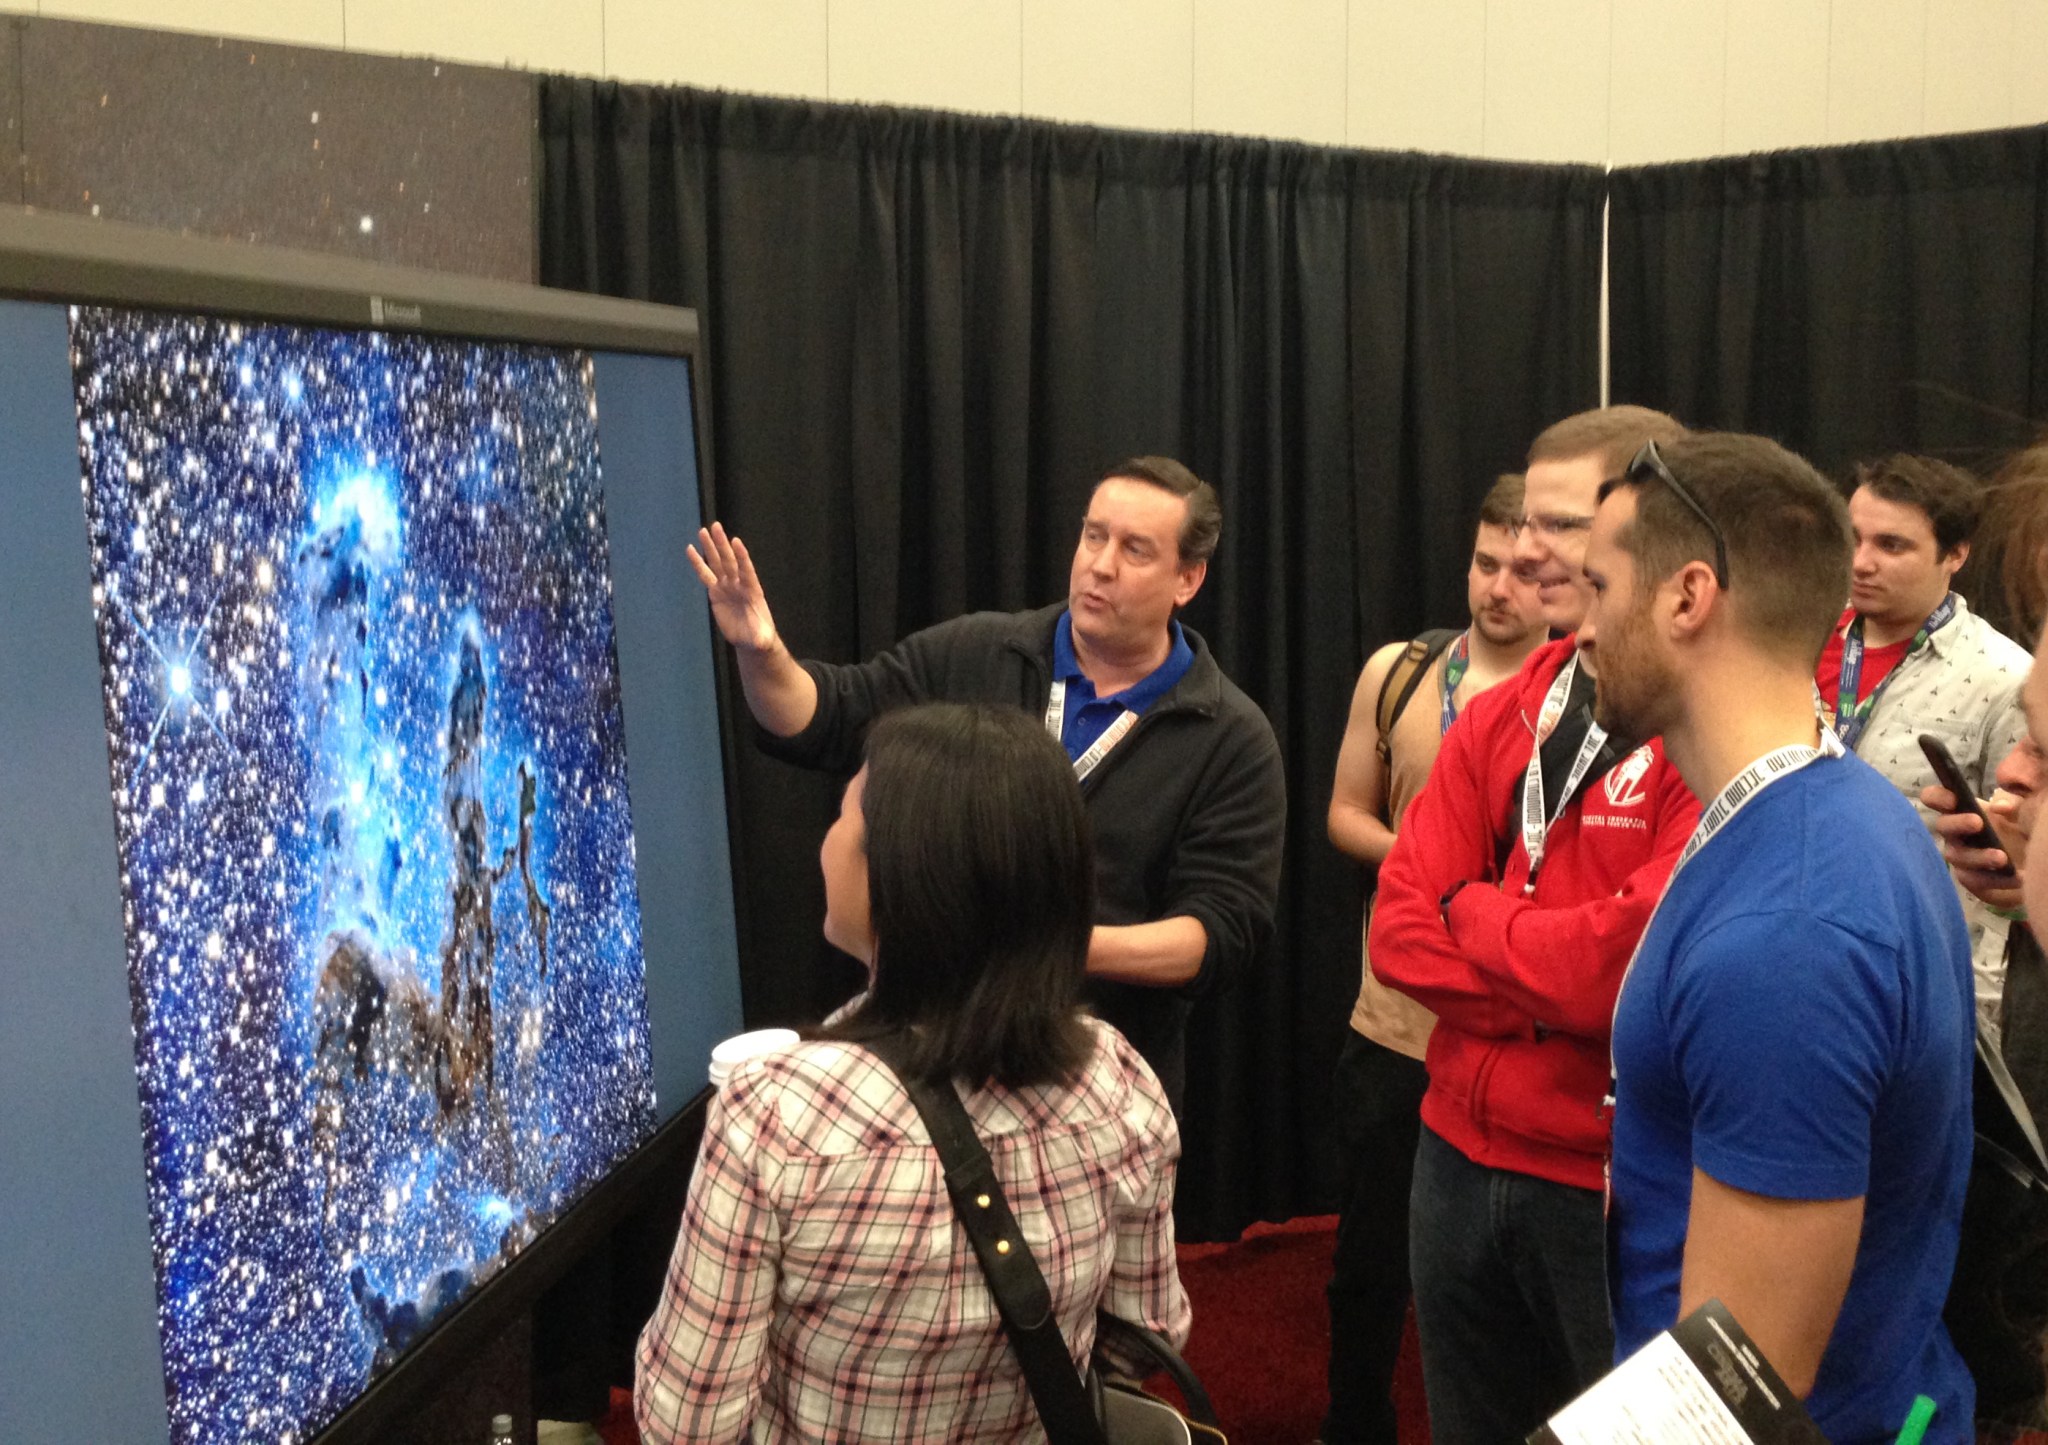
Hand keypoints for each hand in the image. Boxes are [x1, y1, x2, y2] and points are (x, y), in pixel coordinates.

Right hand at [687, 523, 779, 652]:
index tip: (736, 541)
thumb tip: (761, 641)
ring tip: (703, 531)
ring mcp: (727, 586)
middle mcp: (739, 584)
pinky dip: (698, 563)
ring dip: (710, 547)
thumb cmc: (759, 636)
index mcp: (752, 591)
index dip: (742, 557)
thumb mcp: (762, 639)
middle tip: (716, 526)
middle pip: (729, 561)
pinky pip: (705, 575)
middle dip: (722, 544)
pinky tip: (691, 550)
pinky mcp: (716, 593)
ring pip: (717, 564)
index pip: (746, 570)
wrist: (750, 638)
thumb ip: (761, 638)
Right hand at [1922, 783, 2025, 911]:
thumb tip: (2000, 807)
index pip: (1935, 798)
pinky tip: (2017, 877)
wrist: (2032, 859)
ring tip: (2002, 858)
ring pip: (1957, 856)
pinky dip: (1996, 879)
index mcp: (1962, 809)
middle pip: (1942, 826)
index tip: (1952, 800)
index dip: (1937, 797)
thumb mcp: (2020, 810)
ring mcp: (1960, 856)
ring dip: (1979, 856)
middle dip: (1957, 824)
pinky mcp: (1971, 879)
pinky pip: (1974, 880)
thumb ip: (2013, 803)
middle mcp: (1955, 832)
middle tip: (1978, 823)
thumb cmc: (2019, 829)